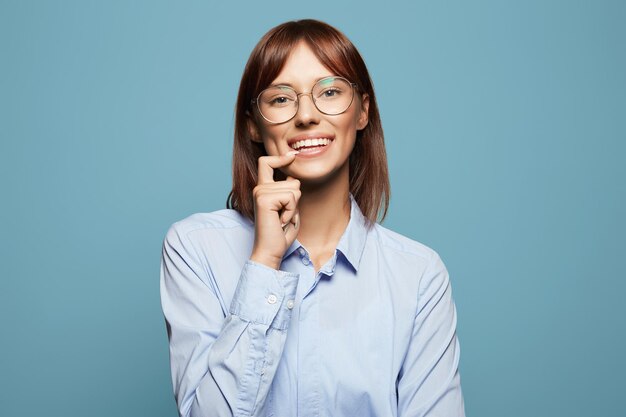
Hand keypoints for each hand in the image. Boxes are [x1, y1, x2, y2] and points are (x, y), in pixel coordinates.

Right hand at [249, 151, 300, 269]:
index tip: (292, 155)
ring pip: (294, 189)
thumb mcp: (289, 208)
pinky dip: (291, 211)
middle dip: (296, 200)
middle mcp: (259, 188)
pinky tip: (281, 221)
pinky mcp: (264, 199)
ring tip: (282, 219)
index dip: (281, 157)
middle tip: (284, 216)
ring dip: (294, 207)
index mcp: (263, 189)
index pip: (267, 162)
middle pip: (293, 180)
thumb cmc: (280, 233)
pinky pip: (291, 197)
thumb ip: (290, 192)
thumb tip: (294, 176)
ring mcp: (260, 192)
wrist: (270, 251)